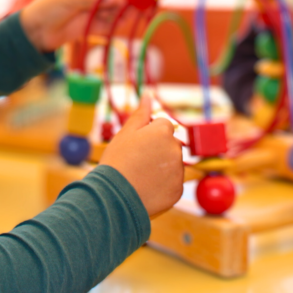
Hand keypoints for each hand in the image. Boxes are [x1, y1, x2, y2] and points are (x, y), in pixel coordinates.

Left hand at [18, 0, 124, 52]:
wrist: (35, 31)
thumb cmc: (49, 7)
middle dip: (128, 1)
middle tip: (139, 5)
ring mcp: (93, 13)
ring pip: (114, 13)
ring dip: (124, 14)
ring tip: (132, 15)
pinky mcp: (91, 28)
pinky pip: (108, 26)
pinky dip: (116, 25)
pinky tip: (123, 24)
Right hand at [98, 94, 183, 217]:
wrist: (114, 198)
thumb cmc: (117, 162)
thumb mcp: (125, 133)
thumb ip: (141, 113)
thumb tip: (148, 94)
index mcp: (163, 131)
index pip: (163, 125)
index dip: (148, 135)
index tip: (135, 146)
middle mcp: (175, 149)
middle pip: (170, 144)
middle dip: (157, 150)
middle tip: (136, 162)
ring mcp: (178, 171)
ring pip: (172, 164)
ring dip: (161, 167)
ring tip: (140, 176)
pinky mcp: (178, 190)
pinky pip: (172, 183)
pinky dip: (163, 185)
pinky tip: (146, 187)